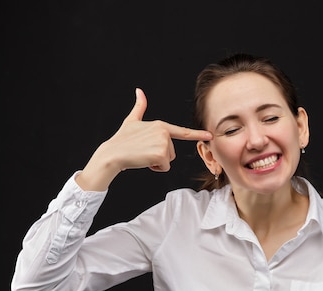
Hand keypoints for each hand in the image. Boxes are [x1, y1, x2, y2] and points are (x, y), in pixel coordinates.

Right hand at [76, 88, 212, 190]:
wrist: (113, 153)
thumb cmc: (122, 140)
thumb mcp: (131, 121)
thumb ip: (139, 107)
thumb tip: (139, 91)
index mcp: (161, 125)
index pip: (182, 131)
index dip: (197, 134)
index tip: (210, 134)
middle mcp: (164, 132)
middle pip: (172, 152)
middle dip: (160, 156)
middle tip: (144, 151)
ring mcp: (163, 142)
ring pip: (169, 160)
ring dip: (157, 162)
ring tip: (143, 155)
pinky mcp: (161, 154)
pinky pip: (165, 167)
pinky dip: (155, 168)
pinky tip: (144, 161)